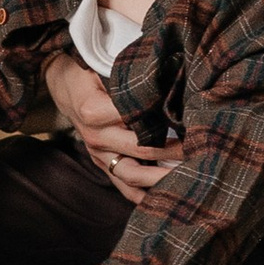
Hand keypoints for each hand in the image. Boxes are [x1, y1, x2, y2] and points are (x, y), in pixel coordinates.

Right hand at [41, 56, 177, 200]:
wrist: (63, 86)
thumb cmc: (88, 72)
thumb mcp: (105, 66)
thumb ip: (131, 78)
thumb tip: (169, 82)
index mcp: (95, 110)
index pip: (137, 118)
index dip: (165, 119)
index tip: (191, 120)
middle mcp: (96, 136)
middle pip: (140, 150)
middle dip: (173, 152)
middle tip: (200, 149)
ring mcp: (97, 153)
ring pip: (131, 174)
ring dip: (160, 179)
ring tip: (188, 177)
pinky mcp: (100, 164)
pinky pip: (121, 185)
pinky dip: (142, 195)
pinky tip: (163, 198)